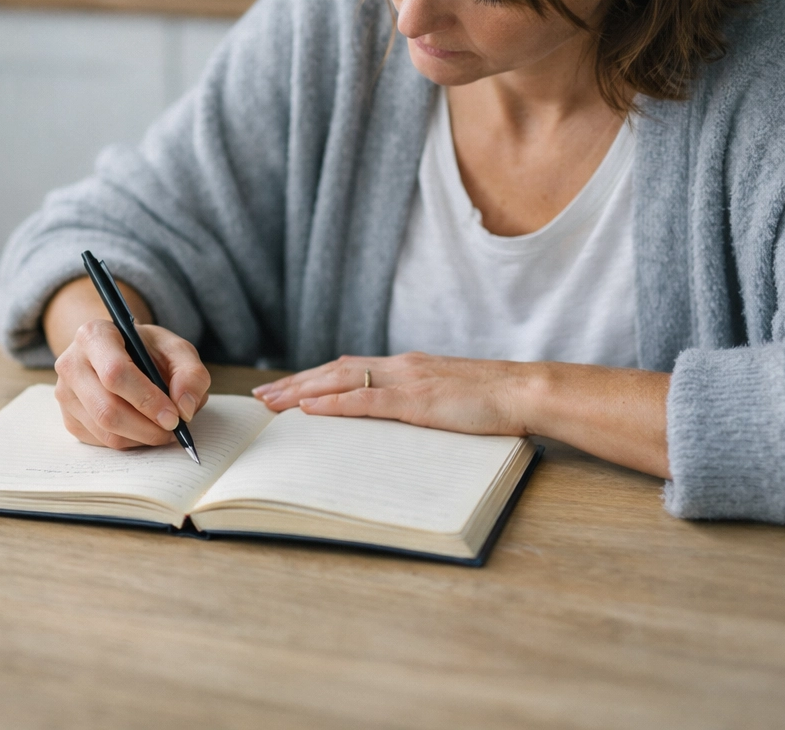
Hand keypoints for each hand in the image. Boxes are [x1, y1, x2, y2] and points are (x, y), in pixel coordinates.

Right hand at [53, 319, 209, 448]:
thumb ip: (190, 373)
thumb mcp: (174, 349)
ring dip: (142, 438)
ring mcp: (65, 394)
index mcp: (94, 335)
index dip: (147, 399)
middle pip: (107, 409)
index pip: (115, 373)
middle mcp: (71, 364)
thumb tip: (186, 408)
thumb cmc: (145, 350)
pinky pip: (101, 442)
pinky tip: (143, 428)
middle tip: (174, 429)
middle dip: (147, 427)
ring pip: (105, 431)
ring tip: (163, 429)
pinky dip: (130, 442)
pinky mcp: (69, 419)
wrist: (117, 352)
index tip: (174, 416)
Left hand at [251, 352, 533, 436]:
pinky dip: (334, 404)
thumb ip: (418, 401)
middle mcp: (400, 367)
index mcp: (406, 367)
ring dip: (302, 391)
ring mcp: (407, 380)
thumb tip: (394, 417)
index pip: (348, 369)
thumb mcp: (446, 397)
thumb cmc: (493, 401)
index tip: (283, 389)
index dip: (312, 378)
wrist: (524, 391)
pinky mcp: (418, 400)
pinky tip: (310, 410)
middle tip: (259, 397)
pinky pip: (367, 401)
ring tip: (271, 403)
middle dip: (294, 384)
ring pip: (342, 382)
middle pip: (334, 371)